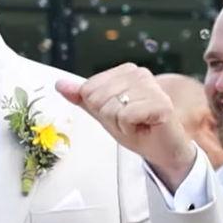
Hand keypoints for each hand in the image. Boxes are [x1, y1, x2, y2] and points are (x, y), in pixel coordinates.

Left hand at [56, 63, 196, 191]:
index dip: (99, 109)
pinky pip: (125, 116)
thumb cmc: (137, 129)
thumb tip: (59, 84)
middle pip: (97, 98)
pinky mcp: (160, 103)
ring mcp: (152, 87)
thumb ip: (83, 98)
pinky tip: (144, 127)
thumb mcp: (103, 113)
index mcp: (125, 71)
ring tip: (137, 124)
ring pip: (110, 108)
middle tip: (128, 122)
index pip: (88, 89)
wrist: (162, 150)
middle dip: (109, 117)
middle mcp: (140, 74)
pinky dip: (130, 128)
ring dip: (120, 124)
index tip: (118, 114)